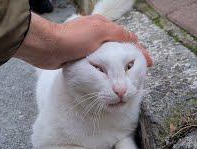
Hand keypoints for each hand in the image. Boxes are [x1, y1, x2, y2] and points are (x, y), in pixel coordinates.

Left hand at [15, 13, 151, 68]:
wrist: (48, 48)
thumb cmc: (73, 38)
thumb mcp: (99, 31)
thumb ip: (117, 33)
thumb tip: (133, 38)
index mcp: (102, 25)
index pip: (126, 37)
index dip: (139, 50)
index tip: (148, 62)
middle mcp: (97, 33)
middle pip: (119, 46)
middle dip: (131, 57)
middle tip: (141, 70)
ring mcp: (88, 44)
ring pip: (110, 55)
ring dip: (120, 63)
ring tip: (128, 75)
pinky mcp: (80, 55)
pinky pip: (100, 61)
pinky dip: (108, 67)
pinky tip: (111, 74)